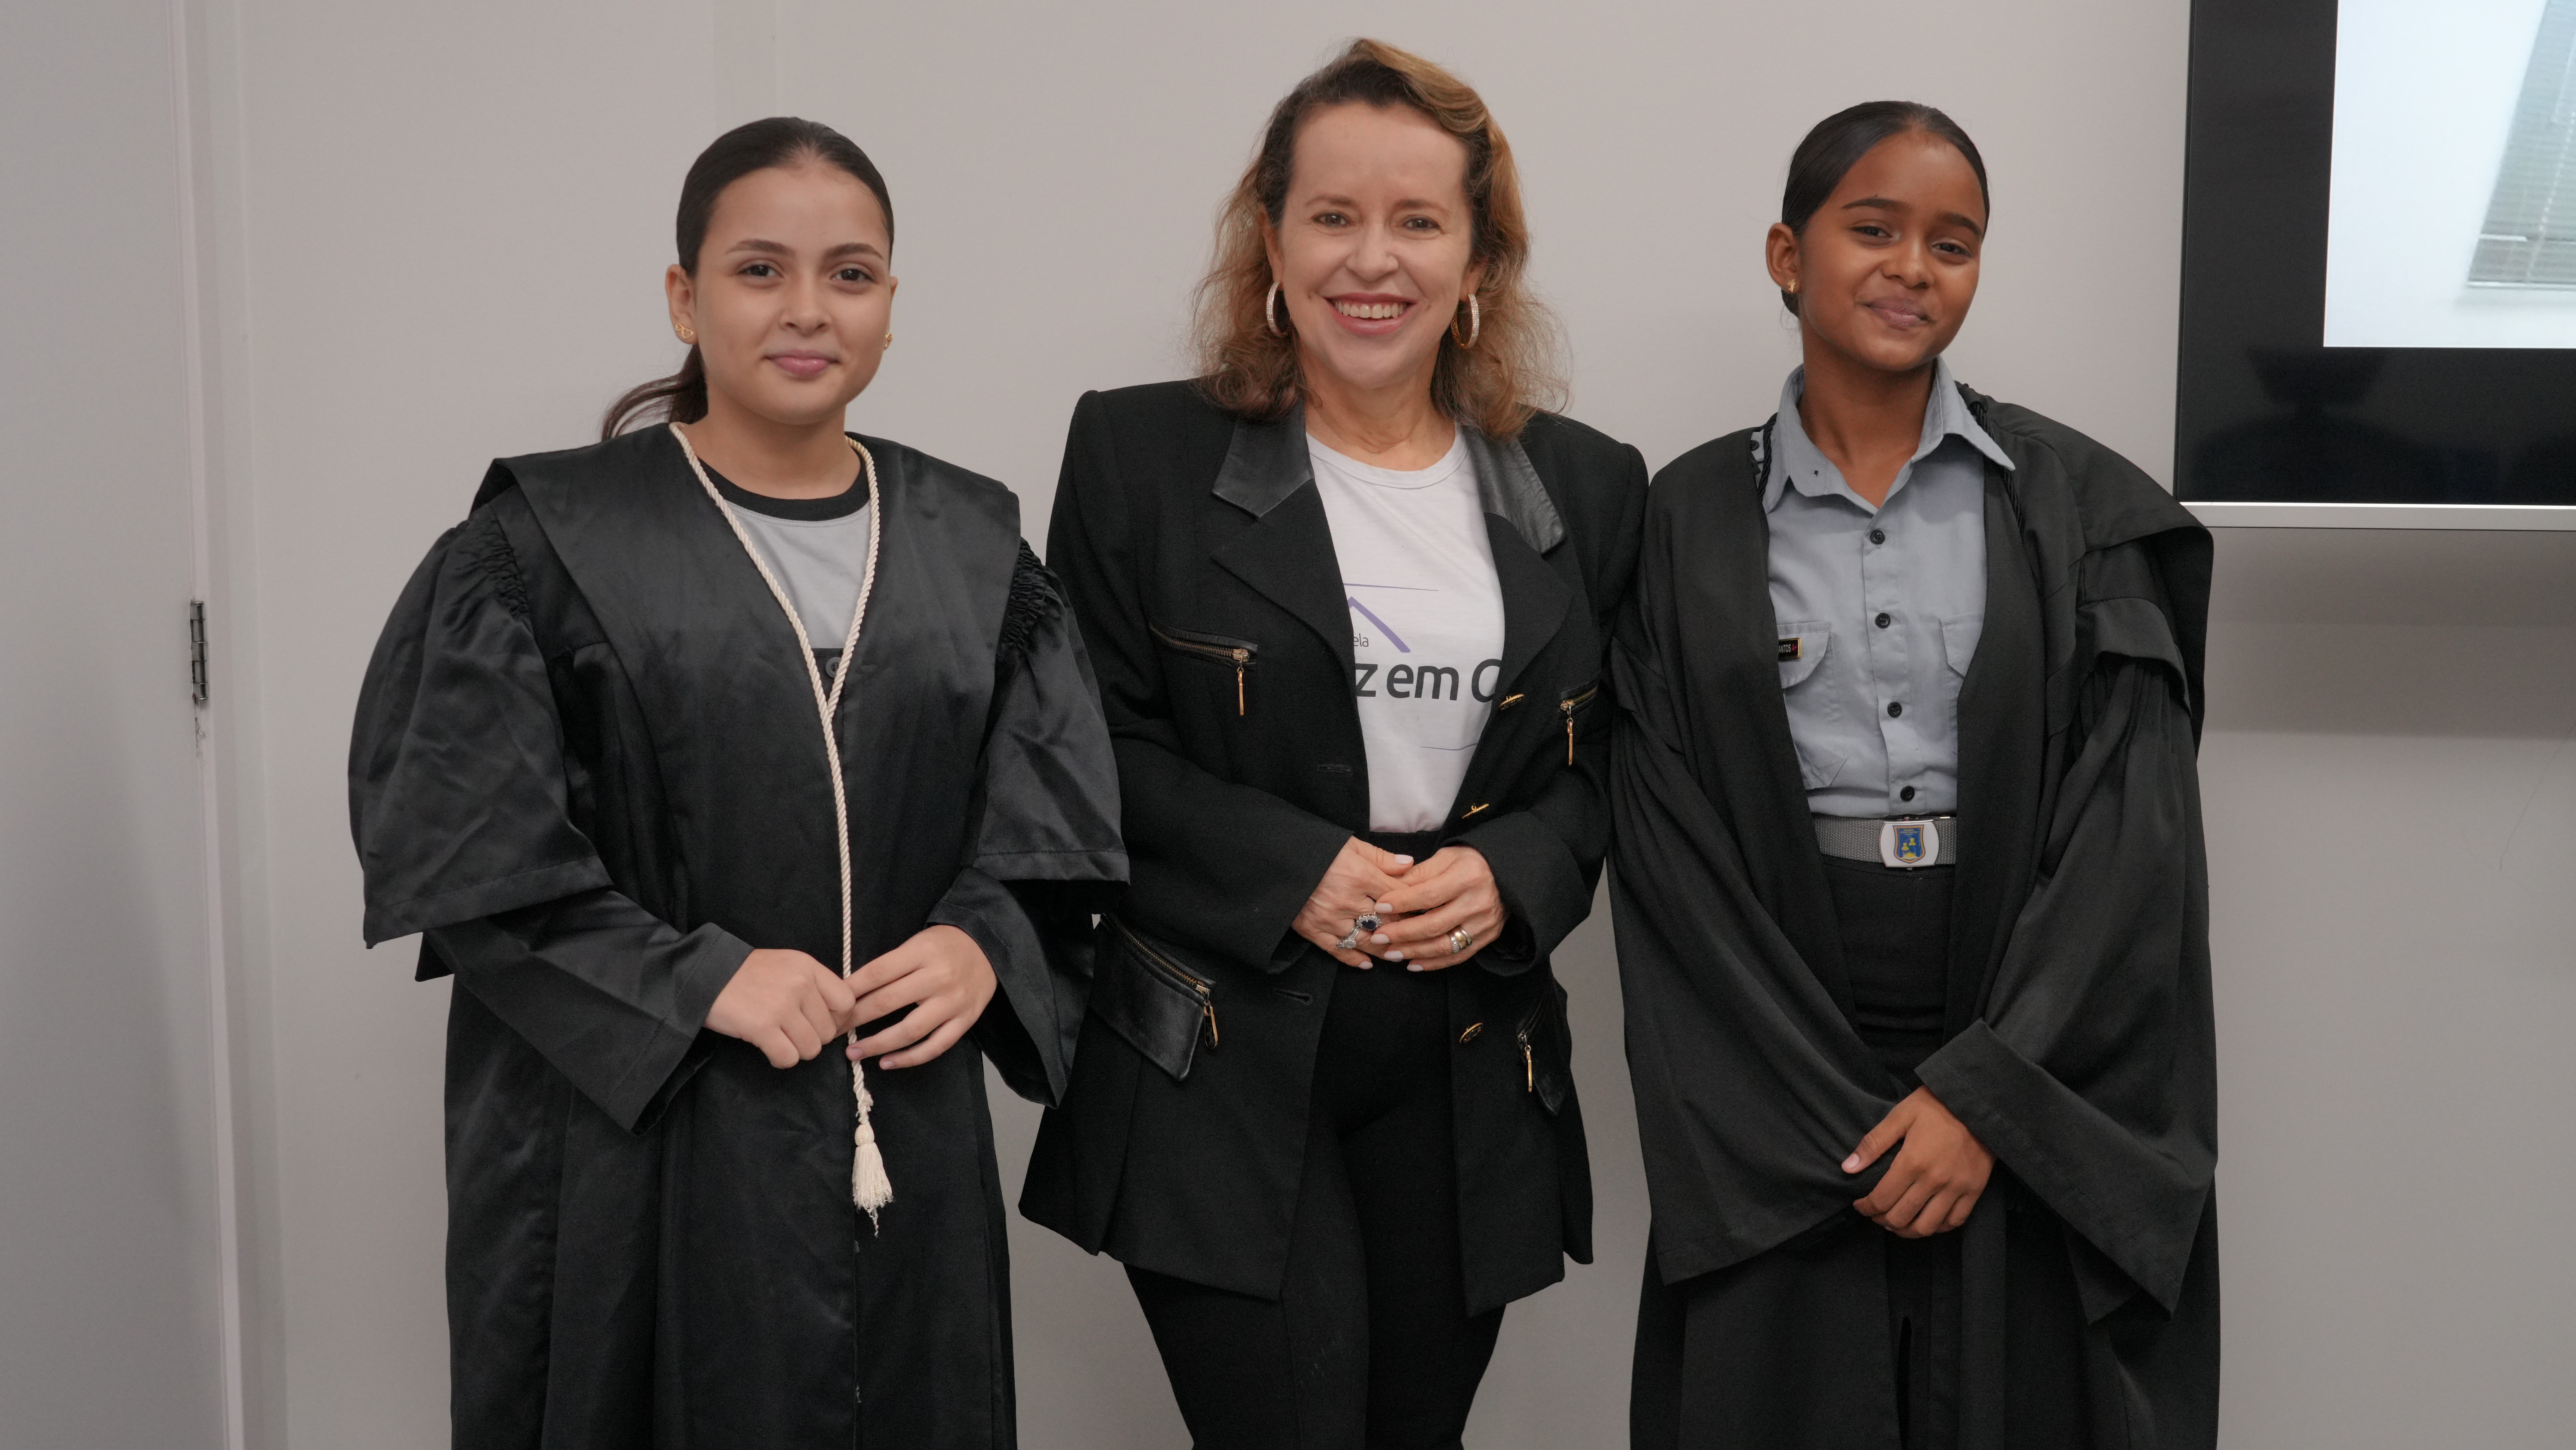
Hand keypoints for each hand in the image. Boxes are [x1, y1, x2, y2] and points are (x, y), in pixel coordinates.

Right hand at [707, 948, 861, 1068]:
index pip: (846, 1002)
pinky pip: (788, 1057)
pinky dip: (780, 1059)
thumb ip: (812, 984)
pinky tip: (769, 1048)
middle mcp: (800, 984)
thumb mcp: (786, 966)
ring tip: (779, 1039)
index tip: (818, 1022)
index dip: (837, 1019)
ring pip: (811, 1048)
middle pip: (828, 1031)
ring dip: (796, 1050)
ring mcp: (782, 1006)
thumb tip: (838, 1017)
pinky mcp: (762, 1027)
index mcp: (808, 967)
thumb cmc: (745, 973)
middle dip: (812, 1037)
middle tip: (791, 1032)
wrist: (704, 974)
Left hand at [843, 925, 996, 1068]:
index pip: (877, 973)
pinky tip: (887, 1062)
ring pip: (910, 1030)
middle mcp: (938, 977)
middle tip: (832, 1030)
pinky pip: (935, 1046)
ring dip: (877, 1044)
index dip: (850, 990)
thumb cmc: (945, 945)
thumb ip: (890, 966)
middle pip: (887, 1001)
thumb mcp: (916, 943)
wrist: (989, 947)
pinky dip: (909, 1058)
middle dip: (854, 1019)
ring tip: (854, 1052)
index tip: (829, 1004)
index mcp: (922, 952)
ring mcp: (953, 1002)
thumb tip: (850, 991)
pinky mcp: (965, 1020)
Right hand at [1293, 838, 1415, 967]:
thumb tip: (1410, 865)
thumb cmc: (1316, 847)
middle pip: (1385, 921)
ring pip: (1365, 940)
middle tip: (1419, 937)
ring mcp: (1328, 917)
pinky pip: (1337, 950)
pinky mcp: (1311, 929)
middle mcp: (1346, 899)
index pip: (1397, 895)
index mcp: (1358, 875)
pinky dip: (1354, 959)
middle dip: (1405, 930)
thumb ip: (1381, 857)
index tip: (1425, 911)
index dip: (1414, 904)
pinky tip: (1368, 963)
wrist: (1275, 857)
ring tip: (1399, 953)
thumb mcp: (1350, 845)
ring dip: (1384, 949)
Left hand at [1369, 846, 1505, 971]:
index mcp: (1468, 877)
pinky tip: (1413, 964)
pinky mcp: (1487, 938)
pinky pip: (1458, 956)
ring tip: (1391, 953)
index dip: (1402, 902)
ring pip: (1444, 945)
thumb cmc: (1471, 862)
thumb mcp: (1446, 857)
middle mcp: (1478, 903)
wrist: (1506, 873)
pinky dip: (1434, 963)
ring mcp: (1484, 924)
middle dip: (1402, 933)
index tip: (1379, 907)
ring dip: (1415, 952)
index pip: (1429, 895)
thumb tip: (1389, 889)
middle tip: (1379, 937)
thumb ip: (1419, 874)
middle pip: (1434, 924)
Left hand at [1844, 1086, 1994, 1236]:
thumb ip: (1873, 1143)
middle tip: (1876, 1215)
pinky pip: (1955, 1221)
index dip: (1866, 1207)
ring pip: (1927, 1226)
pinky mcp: (1975, 1190)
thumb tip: (1848, 1167)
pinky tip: (1926, 1221)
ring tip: (1897, 1224)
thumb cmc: (1937, 1106)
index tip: (1860, 1206)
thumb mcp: (1901, 1115)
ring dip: (1907, 1231)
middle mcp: (1934, 1181)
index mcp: (1912, 1162)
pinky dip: (1938, 1227)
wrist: (1978, 1102)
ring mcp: (1956, 1188)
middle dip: (1882, 1220)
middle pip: (1901, 1217)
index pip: (1882, 1199)